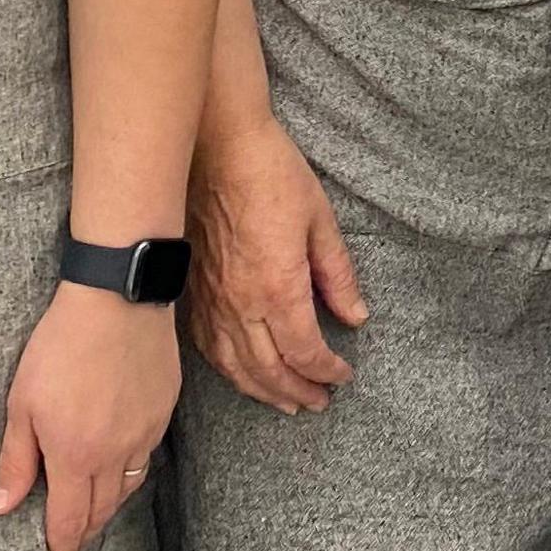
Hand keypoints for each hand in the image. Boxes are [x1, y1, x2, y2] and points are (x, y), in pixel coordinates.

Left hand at [0, 281, 180, 550]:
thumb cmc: (61, 347)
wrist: (118, 300)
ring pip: (129, 487)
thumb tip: (1, 507)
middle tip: (72, 545)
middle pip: (103, 511)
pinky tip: (118, 464)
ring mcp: (145, 432)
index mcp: (76, 456)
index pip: (70, 521)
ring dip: (108, 506)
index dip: (62, 549)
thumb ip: (15, 461)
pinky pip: (147, 456)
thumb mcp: (22, 404)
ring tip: (93, 510)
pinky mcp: (163, 410)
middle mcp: (116, 453)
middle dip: (85, 533)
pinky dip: (130, 472)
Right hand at [184, 115, 368, 413]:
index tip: (343, 376)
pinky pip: (209, 347)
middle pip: (270, 369)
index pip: (305, 350)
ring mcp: (212, 301)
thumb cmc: (272, 175)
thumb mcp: (321, 221)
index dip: (326, 371)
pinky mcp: (193, 291)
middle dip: (298, 391)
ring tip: (286, 403)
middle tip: (319, 403)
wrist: (216, 148)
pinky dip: (229, 370)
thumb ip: (338, 274)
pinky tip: (242, 374)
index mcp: (278, 287)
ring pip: (236, 365)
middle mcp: (241, 304)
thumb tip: (356, 316)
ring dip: (263, 391)